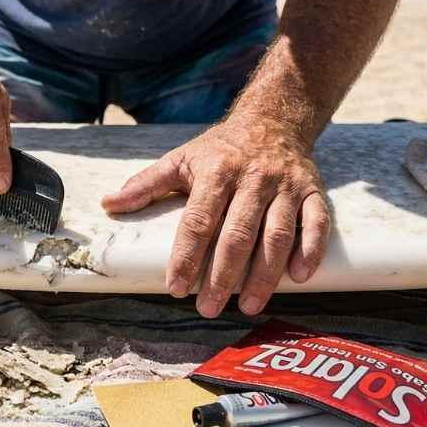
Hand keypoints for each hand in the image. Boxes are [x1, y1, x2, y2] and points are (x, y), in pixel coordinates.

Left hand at [101, 117, 330, 317]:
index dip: (186, 255)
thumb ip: (146, 184)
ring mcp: (285, 186)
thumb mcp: (181, 159)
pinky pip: (316, 223)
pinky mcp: (312, 191)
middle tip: (209, 308)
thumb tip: (109, 204)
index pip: (198, 220)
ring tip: (249, 305)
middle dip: (223, 276)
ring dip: (264, 274)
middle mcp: (253, 179)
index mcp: (217, 172)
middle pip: (237, 234)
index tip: (175, 287)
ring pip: (277, 234)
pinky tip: (299, 277)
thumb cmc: (221, 148)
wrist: (273, 119)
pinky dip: (310, 250)